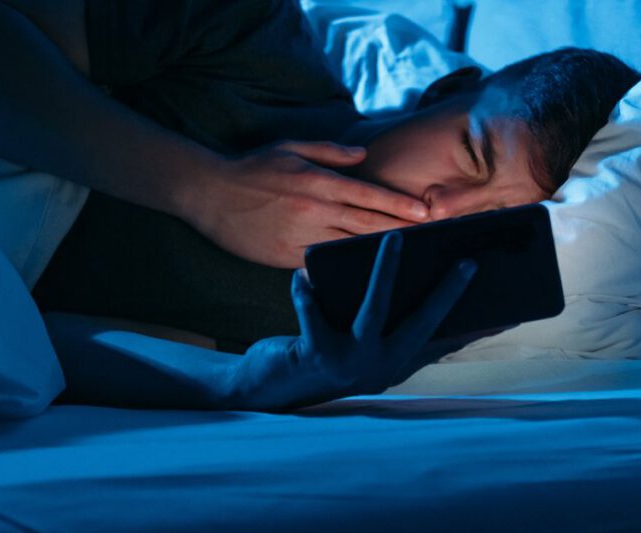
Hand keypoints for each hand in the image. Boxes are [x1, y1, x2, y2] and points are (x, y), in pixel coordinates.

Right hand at [184, 141, 430, 267]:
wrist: (208, 194)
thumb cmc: (251, 168)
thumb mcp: (290, 147)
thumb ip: (329, 151)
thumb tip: (362, 156)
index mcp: (318, 182)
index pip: (369, 195)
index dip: (401, 205)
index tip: (427, 213)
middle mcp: (314, 211)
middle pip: (368, 225)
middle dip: (402, 233)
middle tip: (433, 239)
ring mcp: (301, 237)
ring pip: (350, 248)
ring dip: (380, 255)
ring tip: (410, 261)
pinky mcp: (286, 257)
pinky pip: (324, 265)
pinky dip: (346, 269)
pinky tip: (367, 277)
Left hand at [236, 232, 476, 410]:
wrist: (267, 389)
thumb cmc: (313, 354)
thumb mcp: (351, 342)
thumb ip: (376, 321)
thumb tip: (402, 277)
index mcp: (389, 365)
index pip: (436, 339)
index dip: (467, 324)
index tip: (502, 308)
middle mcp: (376, 368)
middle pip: (419, 325)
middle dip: (445, 293)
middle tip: (468, 262)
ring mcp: (349, 365)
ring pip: (374, 312)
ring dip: (385, 273)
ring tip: (394, 239)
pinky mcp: (316, 358)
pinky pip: (312, 315)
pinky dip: (305, 293)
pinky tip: (301, 275)